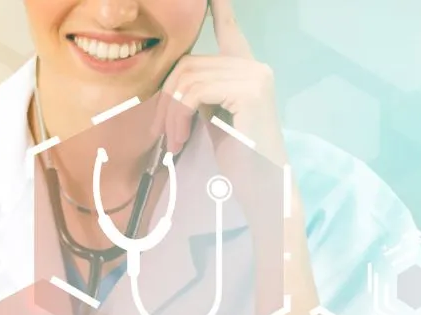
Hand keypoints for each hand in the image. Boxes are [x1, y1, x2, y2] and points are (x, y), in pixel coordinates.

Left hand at [154, 0, 320, 314]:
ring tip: (171, 142)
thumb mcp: (208, 122)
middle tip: (160, 135)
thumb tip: (167, 86)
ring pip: (187, 79)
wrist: (259, 191)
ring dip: (168, 113)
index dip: (220, 8)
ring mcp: (255, 75)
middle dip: (166, 98)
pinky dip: (177, 116)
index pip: (229, 32)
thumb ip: (196, 97)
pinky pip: (193, 92)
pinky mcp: (250, 90)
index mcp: (246, 73)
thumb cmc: (233, 164)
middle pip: (188, 63)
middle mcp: (255, 67)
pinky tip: (181, 139)